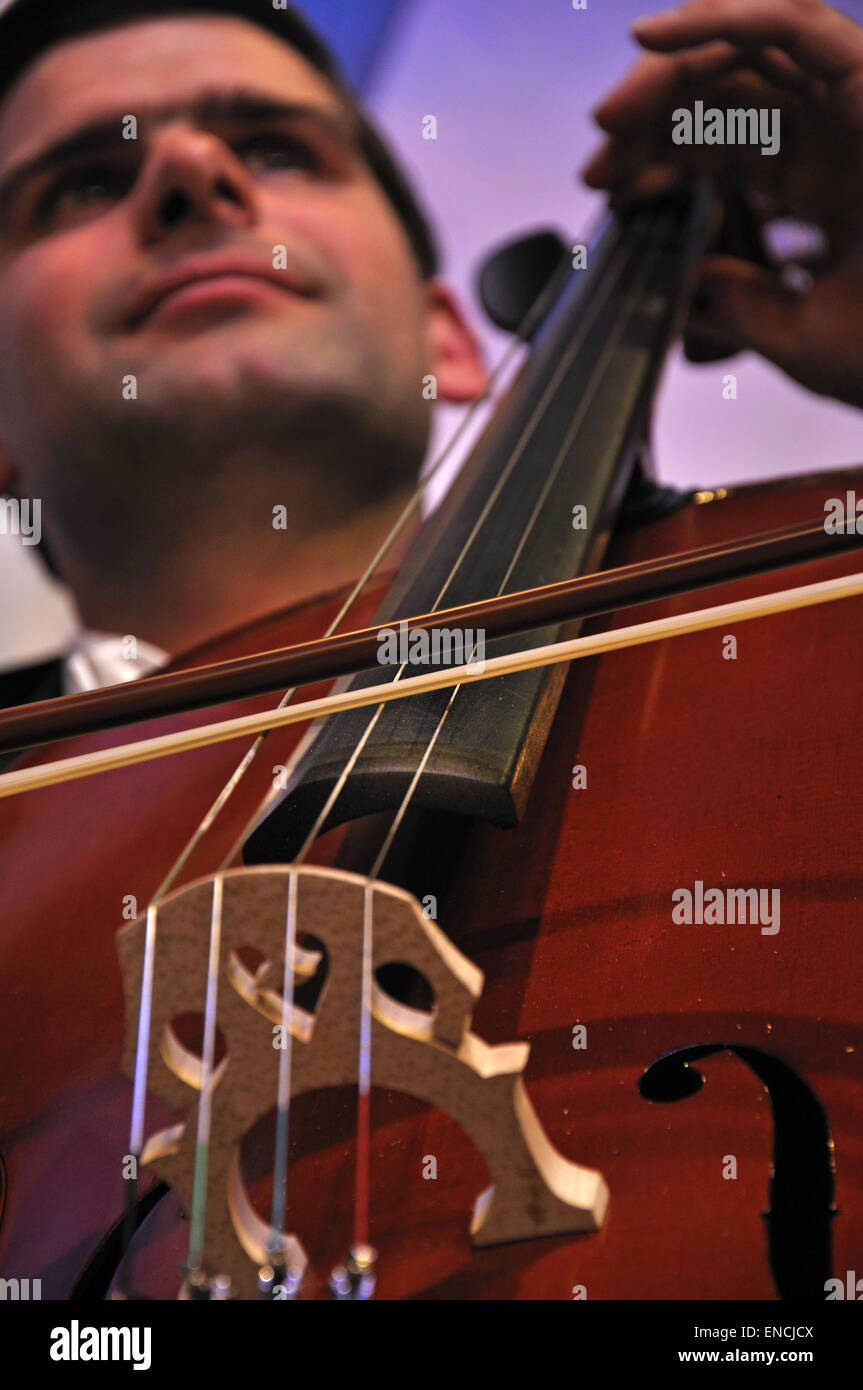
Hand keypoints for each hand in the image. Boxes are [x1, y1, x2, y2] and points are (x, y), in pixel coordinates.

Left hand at [583, 0, 862, 408]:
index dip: (656, 155)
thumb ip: (739, 306)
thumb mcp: (795, 335)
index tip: (605, 188)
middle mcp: (837, 128)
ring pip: (746, 42)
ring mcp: (856, 98)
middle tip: (597, 161)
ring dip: (667, 71)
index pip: (721, 141)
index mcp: (823, 177)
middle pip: (722, 86)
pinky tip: (649, 43)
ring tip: (610, 119)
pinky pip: (793, 23)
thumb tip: (687, 289)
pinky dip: (720, 19)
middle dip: (647, 115)